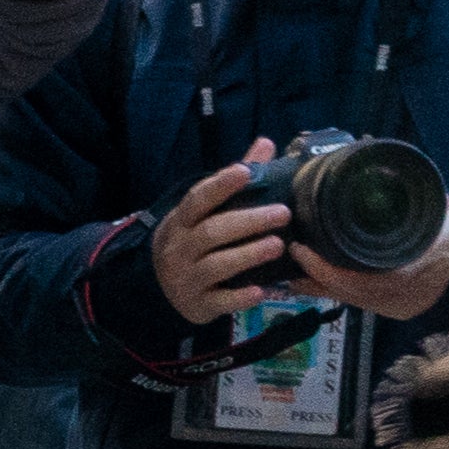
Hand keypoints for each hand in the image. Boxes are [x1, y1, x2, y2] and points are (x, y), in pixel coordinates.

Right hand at [153, 139, 291, 327]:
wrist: (164, 288)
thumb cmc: (195, 240)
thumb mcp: (206, 211)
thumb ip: (235, 179)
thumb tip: (265, 143)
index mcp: (182, 220)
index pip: (198, 199)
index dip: (220, 185)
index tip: (245, 171)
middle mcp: (180, 248)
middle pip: (212, 232)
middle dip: (248, 221)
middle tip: (284, 213)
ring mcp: (186, 278)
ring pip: (215, 266)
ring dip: (247, 255)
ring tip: (278, 245)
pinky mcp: (197, 305)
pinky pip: (218, 301)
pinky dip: (239, 297)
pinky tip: (261, 291)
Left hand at [292, 198, 448, 321]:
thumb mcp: (429, 208)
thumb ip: (400, 186)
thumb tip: (368, 148)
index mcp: (405, 272)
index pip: (352, 279)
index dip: (321, 268)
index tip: (301, 248)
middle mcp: (397, 296)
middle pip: (343, 292)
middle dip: (312, 276)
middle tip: (291, 255)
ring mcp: (395, 306)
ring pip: (348, 300)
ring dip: (320, 284)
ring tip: (296, 270)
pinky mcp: (393, 309)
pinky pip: (357, 302)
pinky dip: (336, 290)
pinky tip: (318, 281)